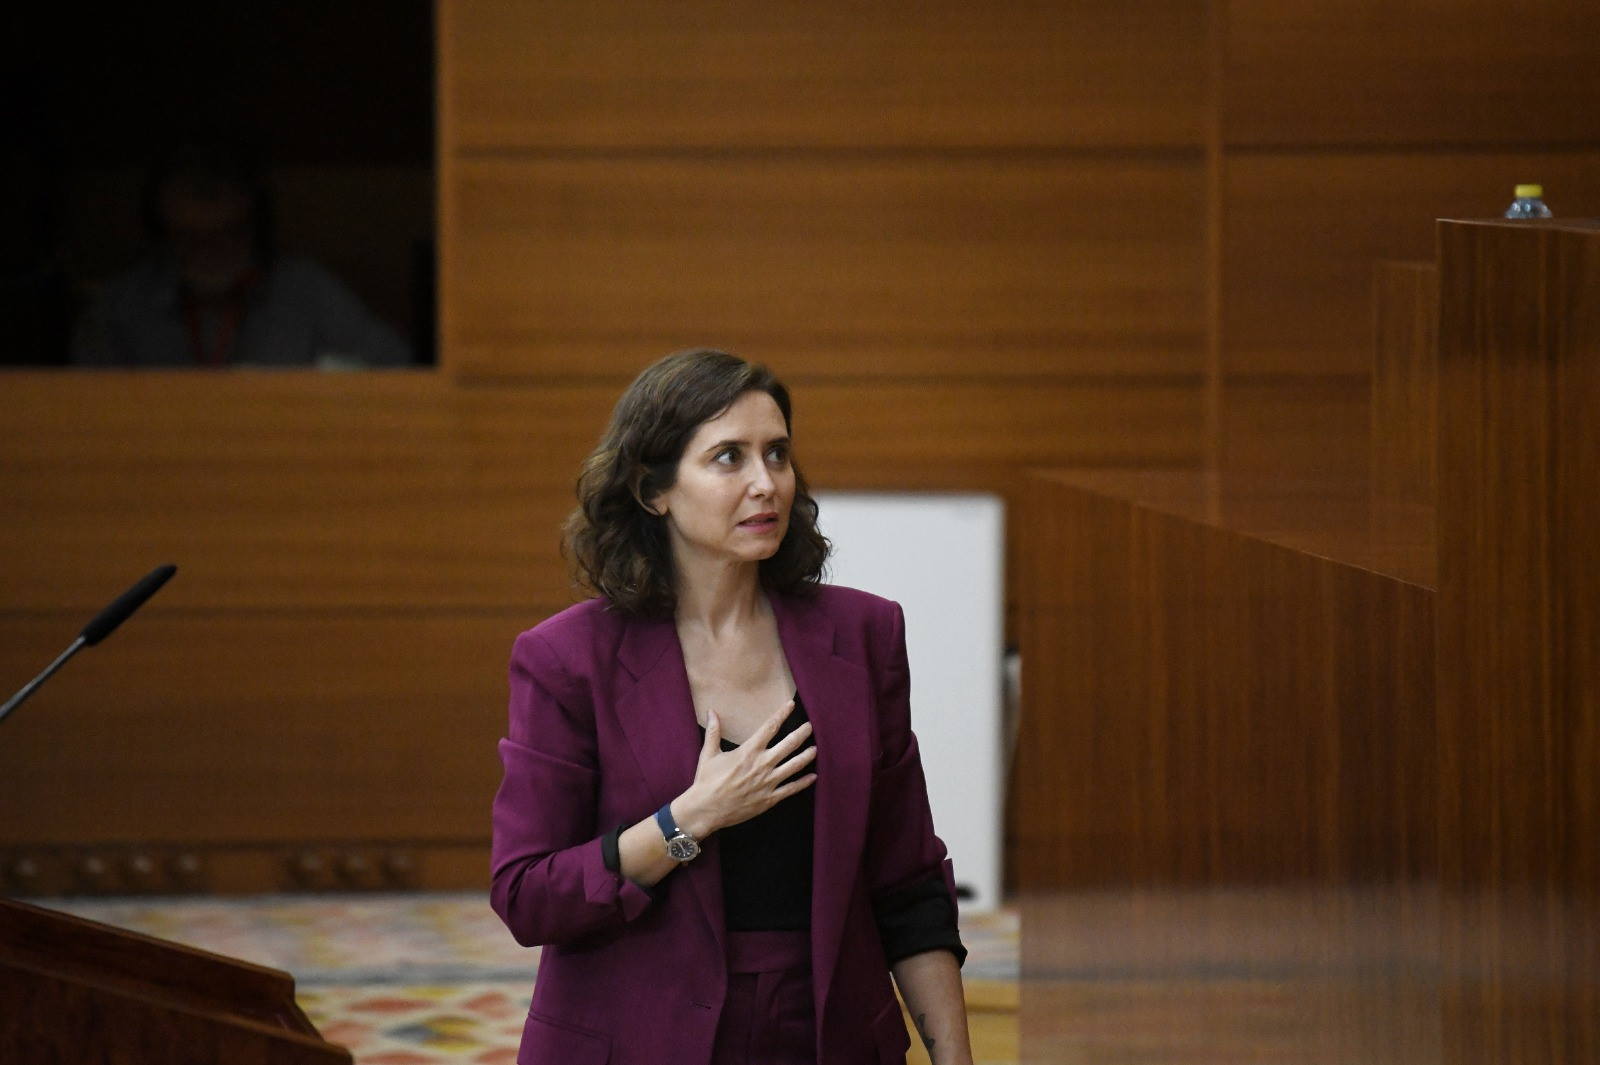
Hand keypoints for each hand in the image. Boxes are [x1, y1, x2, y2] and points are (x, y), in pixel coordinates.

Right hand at [673, 700, 816, 837]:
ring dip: (807, 756)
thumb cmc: (706, 781)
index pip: (770, 727)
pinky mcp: (769, 799)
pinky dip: (803, 782)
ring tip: (815, 749)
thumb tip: (711, 711)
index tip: (791, 705)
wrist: (706, 810)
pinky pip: (791, 789)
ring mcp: (768, 782)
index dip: (782, 714)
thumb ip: (713, 731)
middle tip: (810, 726)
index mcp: (748, 751)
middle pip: (789, 744)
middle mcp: (762, 765)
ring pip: (794, 766)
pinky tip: (813, 777)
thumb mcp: (709, 754)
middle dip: (802, 733)